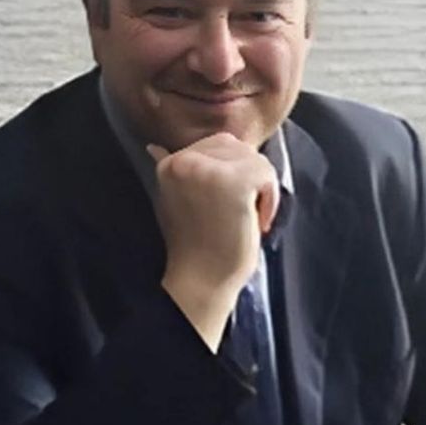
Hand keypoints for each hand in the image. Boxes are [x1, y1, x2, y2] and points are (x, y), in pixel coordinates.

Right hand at [148, 133, 278, 350]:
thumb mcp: (177, 200)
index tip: (225, 206)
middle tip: (239, 214)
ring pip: (256, 159)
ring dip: (261, 189)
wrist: (202, 279)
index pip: (218, 144)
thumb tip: (155, 147)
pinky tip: (257, 220)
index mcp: (170, 162)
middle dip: (249, 177)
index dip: (232, 173)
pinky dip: (270, 198)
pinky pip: (266, 172)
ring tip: (247, 218)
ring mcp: (208, 169)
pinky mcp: (233, 181)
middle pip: (238, 147)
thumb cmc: (196, 245)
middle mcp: (184, 159)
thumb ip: (179, 172)